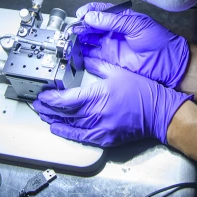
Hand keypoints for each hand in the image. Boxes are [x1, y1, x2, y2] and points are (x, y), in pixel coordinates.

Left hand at [33, 58, 191, 146]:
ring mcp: (99, 128)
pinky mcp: (104, 138)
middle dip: (47, 109)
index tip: (42, 95)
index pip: (65, 99)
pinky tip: (58, 128)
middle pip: (64, 113)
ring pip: (69, 125)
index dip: (50, 98)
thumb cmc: (142, 92)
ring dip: (53, 120)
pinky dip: (66, 132)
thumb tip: (86, 58)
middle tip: (37, 103)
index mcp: (97, 95)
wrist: (158, 112)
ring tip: (43, 114)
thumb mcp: (118, 71)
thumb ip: (98, 65)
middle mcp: (95, 113)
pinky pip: (80, 136)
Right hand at [73, 2, 189, 87]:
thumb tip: (92, 17)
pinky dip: (83, 51)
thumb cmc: (158, 40)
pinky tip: (77, 49)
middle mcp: (114, 30)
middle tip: (73, 27)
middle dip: (81, 25)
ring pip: (90, 38)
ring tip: (72, 37)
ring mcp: (111, 44)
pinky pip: (92, 53)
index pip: (101, 11)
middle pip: (92, 25)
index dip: (89, 11)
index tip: (81, 14)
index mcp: (122, 18)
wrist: (167, 62)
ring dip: (80, 37)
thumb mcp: (136, 25)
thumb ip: (113, 21)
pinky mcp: (110, 58)